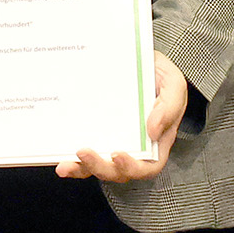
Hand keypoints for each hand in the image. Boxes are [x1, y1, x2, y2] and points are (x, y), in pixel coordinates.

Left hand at [59, 54, 189, 183]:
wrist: (142, 61)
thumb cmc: (161, 75)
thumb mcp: (173, 85)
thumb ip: (168, 107)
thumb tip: (152, 131)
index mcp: (157, 141)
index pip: (149, 166)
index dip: (133, 167)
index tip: (117, 154)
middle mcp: (135, 147)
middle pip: (119, 171)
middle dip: (100, 167)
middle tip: (84, 152)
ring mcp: (114, 142)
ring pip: (99, 167)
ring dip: (81, 169)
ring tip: (64, 165)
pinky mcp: (98, 135)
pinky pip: (86, 155)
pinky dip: (74, 161)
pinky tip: (60, 158)